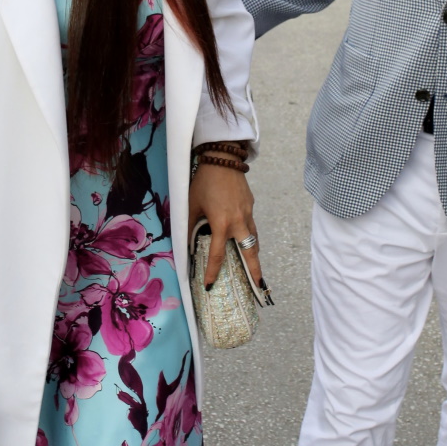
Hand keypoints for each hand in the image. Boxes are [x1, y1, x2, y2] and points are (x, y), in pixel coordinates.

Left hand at [188, 163, 261, 290]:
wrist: (223, 159)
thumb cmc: (204, 181)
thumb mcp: (192, 205)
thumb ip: (190, 225)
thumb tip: (187, 242)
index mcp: (221, 224)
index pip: (217, 255)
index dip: (213, 272)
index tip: (210, 285)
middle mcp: (238, 222)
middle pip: (250, 252)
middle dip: (255, 271)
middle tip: (259, 286)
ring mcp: (247, 214)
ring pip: (254, 239)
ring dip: (254, 254)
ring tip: (255, 267)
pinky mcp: (250, 205)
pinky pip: (252, 226)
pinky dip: (251, 236)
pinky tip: (246, 238)